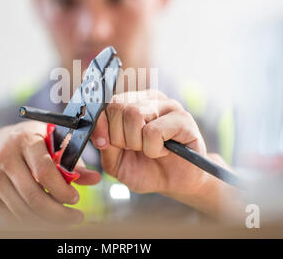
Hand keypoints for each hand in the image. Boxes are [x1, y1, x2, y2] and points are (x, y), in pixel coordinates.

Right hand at [0, 121, 100, 224]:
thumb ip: (73, 160)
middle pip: (34, 195)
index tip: (75, 198)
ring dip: (47, 220)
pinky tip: (45, 217)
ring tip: (64, 219)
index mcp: (26, 139)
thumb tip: (94, 178)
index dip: (62, 189)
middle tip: (76, 217)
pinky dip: (32, 221)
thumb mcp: (48, 141)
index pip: (44, 170)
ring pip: (23, 210)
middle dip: (59, 212)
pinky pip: (13, 215)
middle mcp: (6, 157)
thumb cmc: (26, 143)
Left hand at [90, 90, 240, 217]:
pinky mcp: (183, 119)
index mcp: (131, 103)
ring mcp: (168, 106)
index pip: (107, 102)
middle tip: (134, 149)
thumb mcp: (116, 162)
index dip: (101, 124)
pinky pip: (153, 131)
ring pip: (134, 114)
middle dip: (119, 137)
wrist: (175, 184)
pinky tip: (163, 151)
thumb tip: (99, 134)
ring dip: (136, 143)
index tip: (104, 143)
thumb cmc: (146, 169)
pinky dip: (153, 149)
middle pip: (118, 106)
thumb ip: (105, 145)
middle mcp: (149, 99)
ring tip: (149, 150)